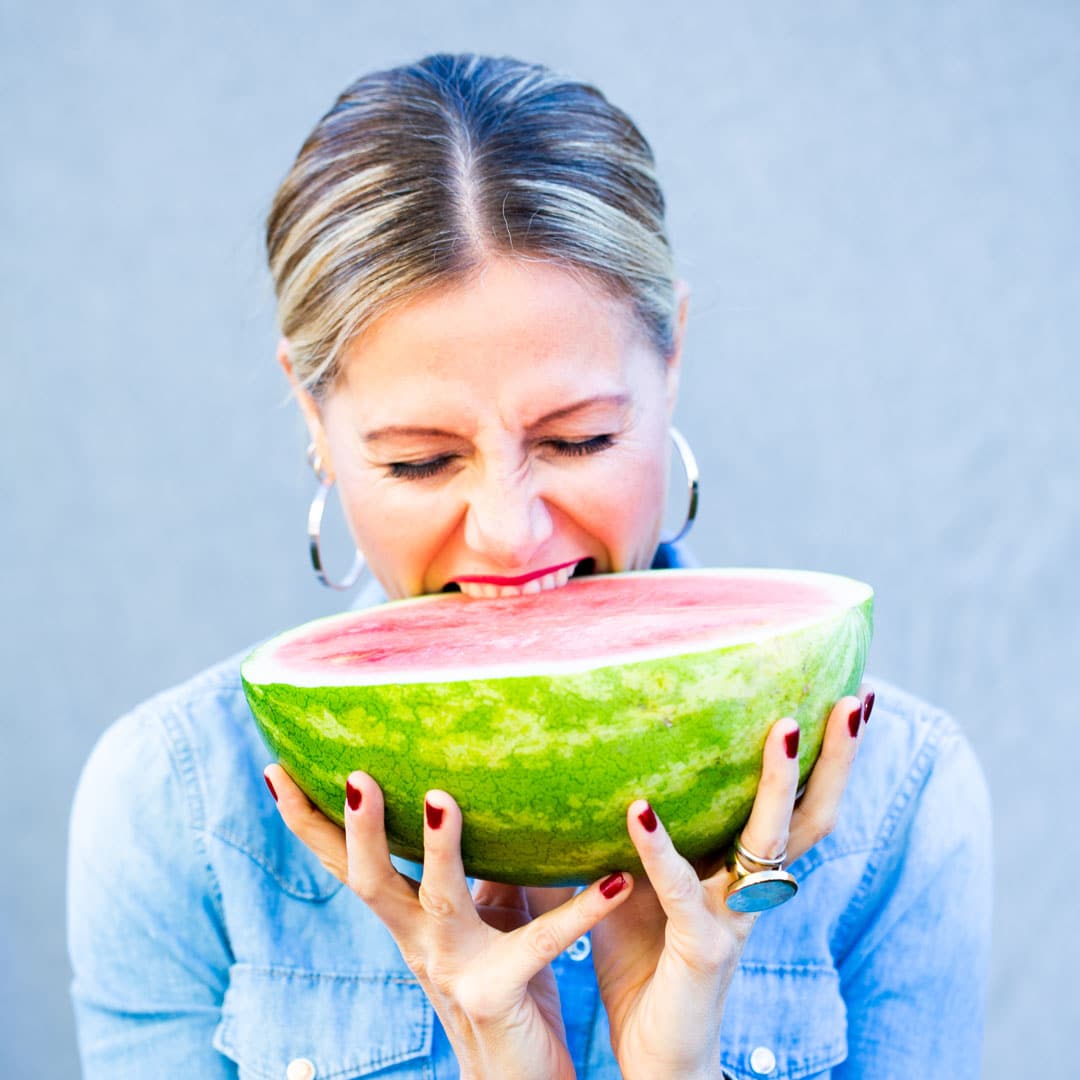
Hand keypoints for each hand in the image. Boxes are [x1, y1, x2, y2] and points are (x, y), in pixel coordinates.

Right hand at [264, 766, 635, 1079]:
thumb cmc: (506, 990)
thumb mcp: (487, 919)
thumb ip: (485, 869)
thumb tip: (482, 799)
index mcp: (409, 921)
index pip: (347, 864)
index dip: (308, 822)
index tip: (275, 770)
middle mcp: (419, 944)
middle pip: (370, 880)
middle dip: (356, 828)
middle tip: (355, 774)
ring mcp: (455, 970)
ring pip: (436, 901)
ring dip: (436, 850)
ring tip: (440, 797)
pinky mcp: (501, 992)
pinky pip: (542, 941)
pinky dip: (582, 910)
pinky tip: (615, 880)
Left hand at [591, 688, 873, 1078]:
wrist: (651, 1056)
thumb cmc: (640, 961)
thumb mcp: (629, 882)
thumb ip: (619, 831)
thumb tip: (581, 765)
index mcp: (744, 872)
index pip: (795, 805)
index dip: (823, 757)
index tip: (845, 695)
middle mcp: (752, 891)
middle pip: (812, 815)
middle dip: (837, 758)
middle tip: (856, 698)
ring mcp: (734, 920)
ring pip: (772, 843)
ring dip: (781, 784)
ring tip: (787, 724)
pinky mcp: (702, 949)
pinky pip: (683, 889)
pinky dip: (659, 846)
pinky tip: (639, 807)